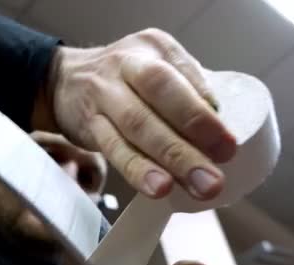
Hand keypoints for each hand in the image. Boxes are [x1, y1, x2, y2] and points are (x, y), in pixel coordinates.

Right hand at [33, 29, 236, 199]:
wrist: (66, 80)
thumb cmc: (127, 79)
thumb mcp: (158, 65)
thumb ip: (188, 89)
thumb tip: (221, 131)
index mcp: (154, 46)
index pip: (183, 74)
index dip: (204, 111)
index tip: (228, 145)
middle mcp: (127, 64)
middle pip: (160, 96)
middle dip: (192, 137)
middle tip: (217, 174)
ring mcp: (104, 93)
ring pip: (137, 126)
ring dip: (169, 161)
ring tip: (195, 187)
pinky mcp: (90, 124)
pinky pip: (114, 149)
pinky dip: (138, 171)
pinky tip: (158, 188)